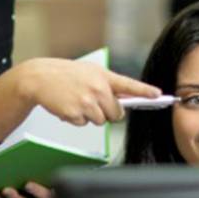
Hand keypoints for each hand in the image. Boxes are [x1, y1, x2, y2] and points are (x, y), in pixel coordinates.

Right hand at [18, 59, 160, 126]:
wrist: (38, 77)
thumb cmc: (64, 75)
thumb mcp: (88, 73)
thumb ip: (106, 85)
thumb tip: (121, 104)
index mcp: (103, 76)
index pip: (129, 85)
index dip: (145, 91)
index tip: (160, 95)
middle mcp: (98, 88)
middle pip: (116, 114)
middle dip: (107, 112)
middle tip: (91, 102)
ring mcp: (87, 101)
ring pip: (100, 121)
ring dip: (90, 116)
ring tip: (76, 101)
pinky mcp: (76, 112)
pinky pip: (84, 124)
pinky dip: (76, 119)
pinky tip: (67, 106)